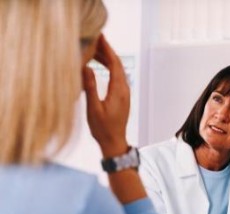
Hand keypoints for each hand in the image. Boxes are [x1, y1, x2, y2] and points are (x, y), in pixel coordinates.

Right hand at [82, 34, 129, 157]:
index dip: (107, 49)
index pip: (115, 63)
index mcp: (118, 90)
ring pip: (118, 71)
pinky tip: (102, 68)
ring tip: (96, 52)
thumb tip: (86, 67)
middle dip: (107, 51)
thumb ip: (90, 87)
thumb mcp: (94, 109)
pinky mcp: (122, 98)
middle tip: (96, 41)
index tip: (100, 37)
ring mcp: (124, 94)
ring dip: (109, 60)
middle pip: (118, 65)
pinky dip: (110, 69)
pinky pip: (118, 78)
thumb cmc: (103, 129)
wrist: (114, 142)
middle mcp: (124, 90)